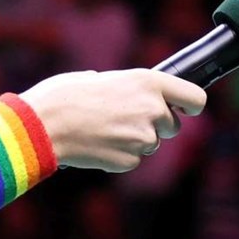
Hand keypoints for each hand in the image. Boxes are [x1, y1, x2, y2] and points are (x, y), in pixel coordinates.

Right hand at [18, 69, 207, 172]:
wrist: (42, 124)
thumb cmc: (64, 95)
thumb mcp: (100, 77)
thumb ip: (126, 87)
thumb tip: (131, 96)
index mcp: (148, 81)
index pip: (196, 98)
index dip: (190, 105)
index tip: (183, 108)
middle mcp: (152, 109)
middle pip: (172, 126)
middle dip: (153, 125)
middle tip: (122, 119)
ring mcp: (143, 138)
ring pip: (150, 144)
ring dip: (133, 140)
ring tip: (102, 130)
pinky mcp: (130, 160)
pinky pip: (133, 160)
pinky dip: (118, 155)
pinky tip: (97, 145)